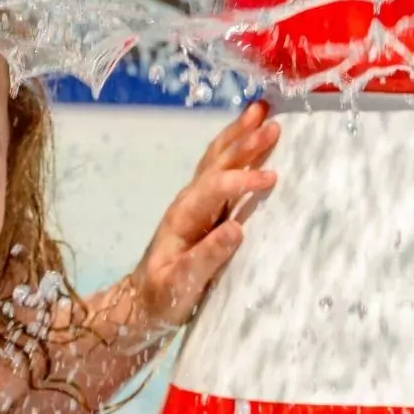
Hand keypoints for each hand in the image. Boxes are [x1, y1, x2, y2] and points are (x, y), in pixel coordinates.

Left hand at [120, 100, 278, 345]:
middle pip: (217, 164)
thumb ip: (207, 257)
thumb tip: (236, 229)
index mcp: (183, 217)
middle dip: (244, 142)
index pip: (215, 189)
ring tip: (260, 110)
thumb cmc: (161, 298)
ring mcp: (196, 203)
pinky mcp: (205, 210)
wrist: (142, 303)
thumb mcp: (181, 284)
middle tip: (272, 123)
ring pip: (217, 160)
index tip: (272, 179)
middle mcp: (188, 203)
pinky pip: (221, 171)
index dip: (243, 181)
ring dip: (238, 135)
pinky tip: (248, 137)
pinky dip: (235, 149)